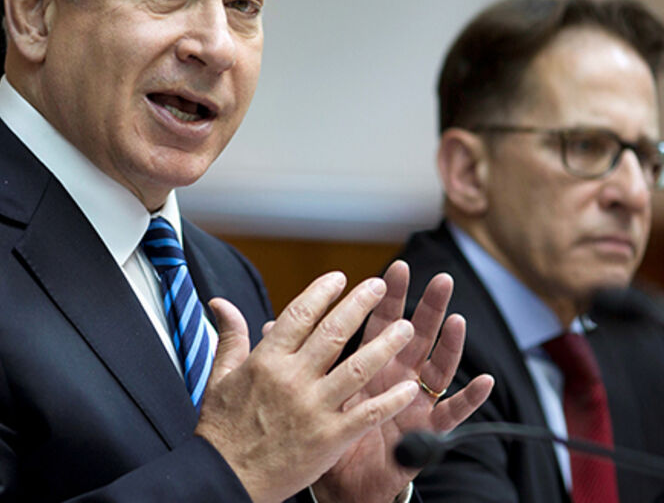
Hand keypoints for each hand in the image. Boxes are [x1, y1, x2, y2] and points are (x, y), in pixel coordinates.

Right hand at [194, 272, 420, 502]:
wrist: (226, 476)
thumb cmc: (223, 428)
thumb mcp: (219, 376)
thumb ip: (230, 336)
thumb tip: (220, 303)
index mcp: (266, 361)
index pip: (299, 314)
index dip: (322, 292)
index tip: (340, 279)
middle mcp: (292, 378)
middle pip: (334, 332)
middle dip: (360, 304)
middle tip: (380, 286)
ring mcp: (313, 408)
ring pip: (358, 367)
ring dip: (385, 345)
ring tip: (405, 327)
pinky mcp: (329, 437)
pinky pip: (367, 413)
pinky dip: (391, 400)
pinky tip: (409, 388)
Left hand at [310, 261, 494, 502]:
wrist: (340, 484)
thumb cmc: (325, 433)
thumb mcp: (308, 392)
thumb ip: (293, 356)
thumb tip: (266, 323)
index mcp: (367, 365)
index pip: (379, 323)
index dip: (387, 298)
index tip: (392, 269)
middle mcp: (395, 378)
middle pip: (415, 337)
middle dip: (428, 308)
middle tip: (440, 278)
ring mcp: (414, 404)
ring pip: (437, 368)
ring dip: (449, 344)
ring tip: (457, 319)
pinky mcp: (426, 433)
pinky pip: (452, 415)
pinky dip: (470, 398)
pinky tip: (484, 380)